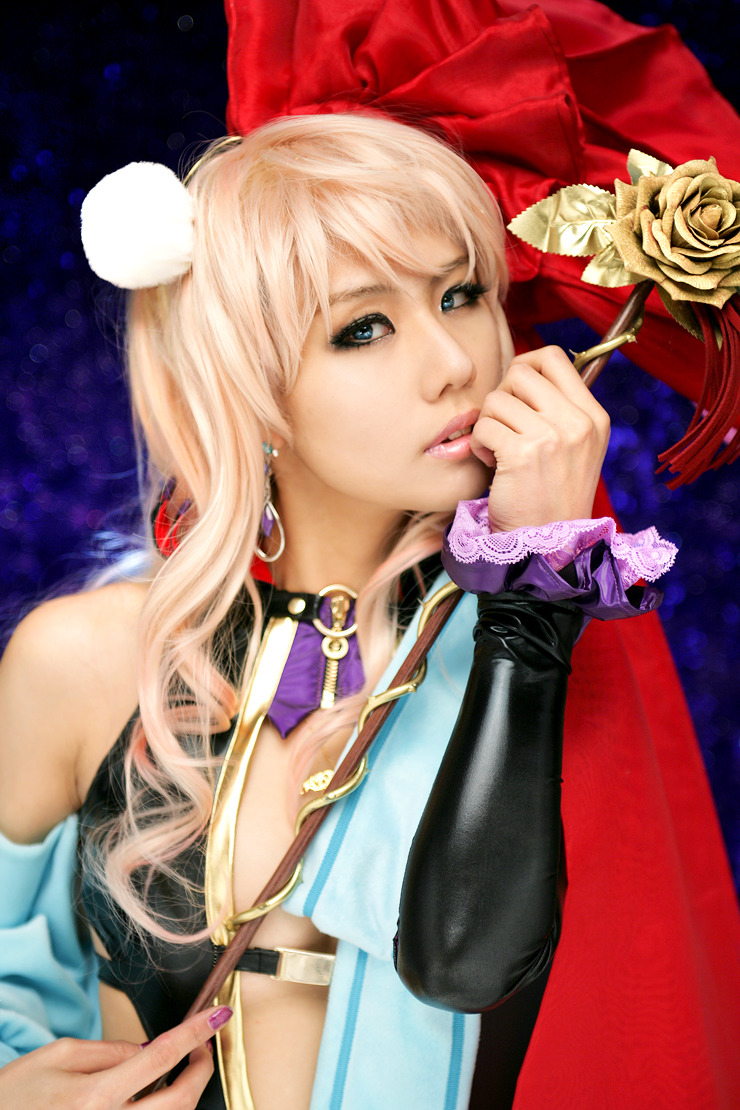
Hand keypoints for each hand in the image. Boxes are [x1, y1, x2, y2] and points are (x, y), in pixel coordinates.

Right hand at [0, 1004, 230, 1108]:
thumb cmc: (15, 1095)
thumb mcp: (58, 1056)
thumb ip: (110, 1051)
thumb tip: (148, 1050)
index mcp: (94, 1097)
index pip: (161, 1058)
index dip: (196, 1033)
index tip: (219, 1014)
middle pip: (179, 1101)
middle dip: (201, 1069)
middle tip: (204, 1044)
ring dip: (185, 1093)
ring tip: (181, 1067)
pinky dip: (162, 1109)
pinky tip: (157, 1094)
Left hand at [470, 346, 609, 531]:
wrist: (548, 547)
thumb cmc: (551, 497)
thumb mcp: (574, 449)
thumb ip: (558, 410)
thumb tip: (521, 372)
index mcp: (593, 416)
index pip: (554, 357)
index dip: (524, 366)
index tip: (515, 393)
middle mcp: (578, 422)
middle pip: (521, 371)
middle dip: (502, 396)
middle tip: (504, 427)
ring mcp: (553, 436)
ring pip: (497, 398)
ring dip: (488, 423)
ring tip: (498, 451)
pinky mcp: (524, 453)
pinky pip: (484, 425)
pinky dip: (479, 444)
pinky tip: (492, 465)